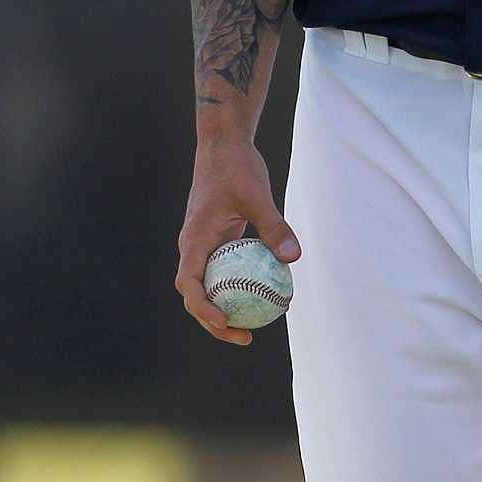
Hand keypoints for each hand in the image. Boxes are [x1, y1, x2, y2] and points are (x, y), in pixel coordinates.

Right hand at [173, 137, 300, 345]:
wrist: (222, 144)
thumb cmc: (236, 167)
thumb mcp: (257, 196)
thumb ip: (273, 227)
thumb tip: (292, 259)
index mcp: (194, 238)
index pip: (189, 283)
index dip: (202, 308)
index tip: (225, 321)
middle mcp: (193, 246)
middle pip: (194, 294)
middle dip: (213, 322)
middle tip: (244, 337)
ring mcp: (203, 244)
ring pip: (207, 286)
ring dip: (223, 309)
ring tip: (251, 329)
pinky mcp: (215, 240)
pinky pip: (222, 271)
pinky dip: (235, 288)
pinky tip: (261, 296)